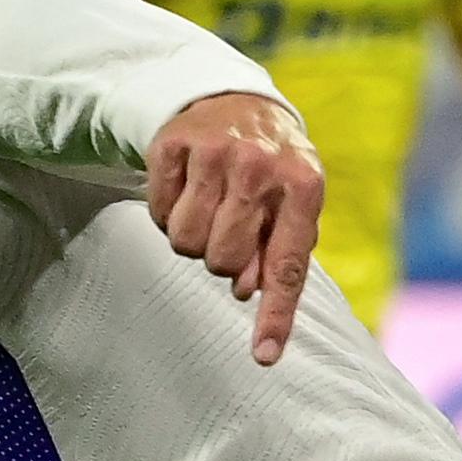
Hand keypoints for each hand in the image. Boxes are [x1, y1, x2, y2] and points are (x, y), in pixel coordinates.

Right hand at [144, 90, 326, 364]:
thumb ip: (278, 254)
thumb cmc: (272, 171)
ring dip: (192, 239)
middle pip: (224, 261)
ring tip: (209, 211)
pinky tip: (186, 190)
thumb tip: (246, 293)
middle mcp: (260, 166)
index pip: (287, 266)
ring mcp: (214, 151)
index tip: (264, 358)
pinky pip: (158, 213)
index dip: (275, 315)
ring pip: (186, 241)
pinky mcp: (172, 142)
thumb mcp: (292, 207)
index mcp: (304, 186)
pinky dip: (166, 212)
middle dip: (223, 261)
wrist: (236, 102)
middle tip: (229, 232)